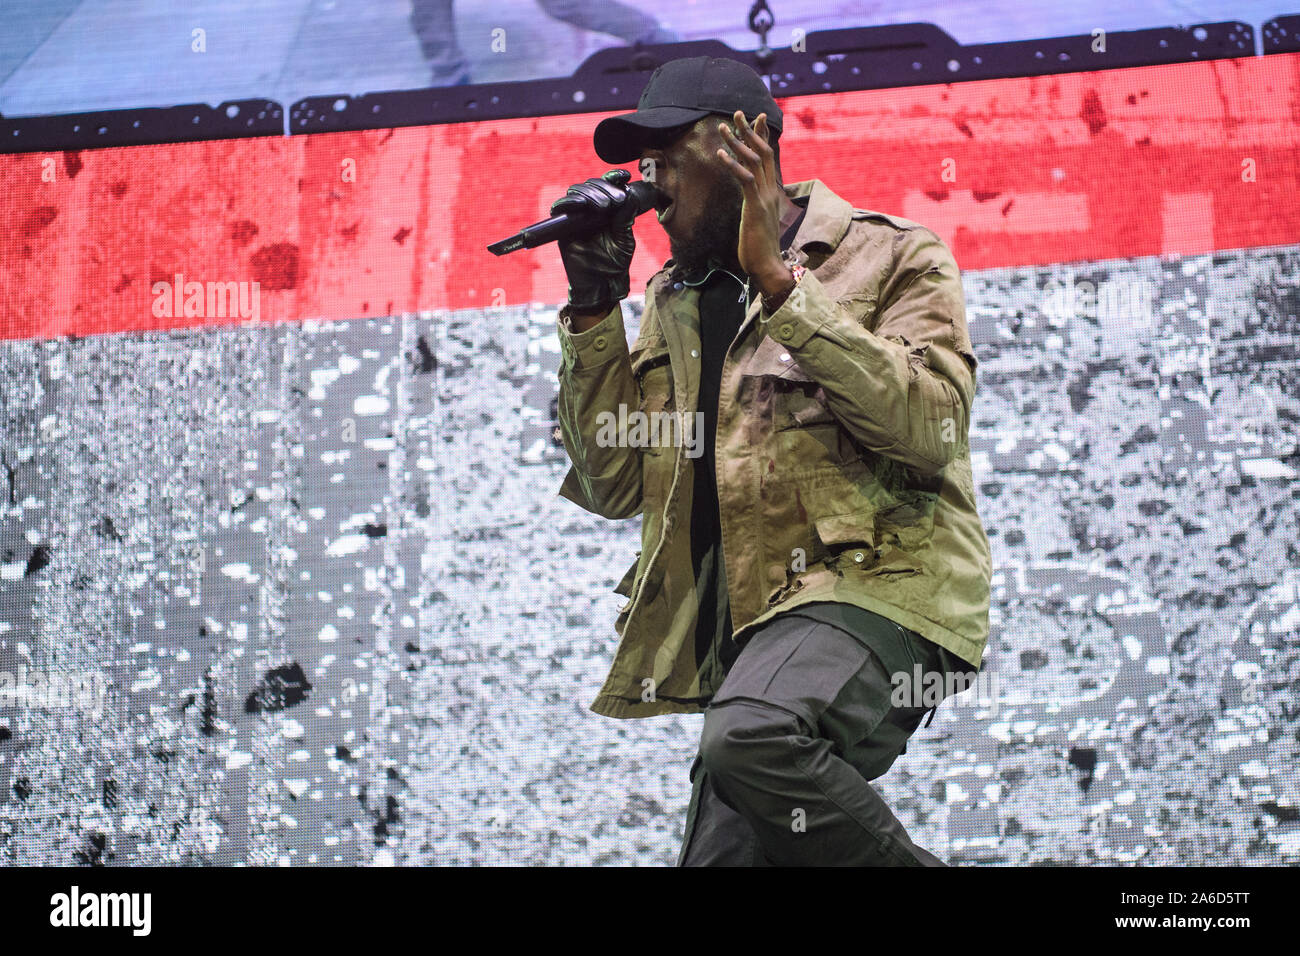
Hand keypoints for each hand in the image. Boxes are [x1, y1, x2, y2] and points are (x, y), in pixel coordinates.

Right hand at [552, 170, 636, 312]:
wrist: (602, 283)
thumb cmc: (616, 262)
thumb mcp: (625, 238)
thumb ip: (625, 217)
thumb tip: (629, 194)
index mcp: (608, 209)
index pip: (608, 185)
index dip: (614, 178)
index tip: (625, 176)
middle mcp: (591, 209)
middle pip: (591, 185)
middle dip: (603, 188)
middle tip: (615, 201)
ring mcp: (576, 216)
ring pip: (576, 192)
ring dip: (589, 193)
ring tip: (604, 206)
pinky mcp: (563, 226)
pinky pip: (559, 208)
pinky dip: (568, 202)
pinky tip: (581, 205)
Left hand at [716, 112, 788, 289]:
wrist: (769, 266)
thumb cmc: (760, 249)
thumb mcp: (758, 222)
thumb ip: (755, 209)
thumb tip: (751, 204)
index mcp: (771, 193)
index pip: (769, 158)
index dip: (762, 137)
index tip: (756, 119)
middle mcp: (770, 191)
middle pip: (763, 152)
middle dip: (750, 131)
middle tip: (739, 113)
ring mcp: (765, 198)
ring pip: (754, 161)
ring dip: (738, 142)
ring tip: (724, 127)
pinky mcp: (755, 207)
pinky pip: (745, 179)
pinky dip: (733, 164)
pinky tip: (720, 153)